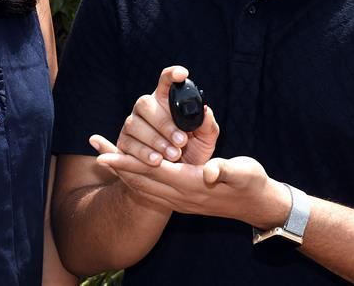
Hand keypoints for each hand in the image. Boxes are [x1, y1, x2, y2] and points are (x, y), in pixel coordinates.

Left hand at [90, 136, 288, 228]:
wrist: (259, 205)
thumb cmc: (251, 182)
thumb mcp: (243, 172)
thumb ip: (225, 170)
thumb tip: (210, 170)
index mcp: (190, 185)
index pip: (151, 172)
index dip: (126, 163)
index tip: (104, 156)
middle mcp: (180, 196)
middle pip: (140, 180)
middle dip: (116, 165)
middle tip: (94, 148)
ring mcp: (179, 200)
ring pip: (142, 186)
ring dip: (122, 171)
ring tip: (102, 155)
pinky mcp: (182, 199)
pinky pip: (150, 189)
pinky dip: (135, 178)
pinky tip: (128, 169)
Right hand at [97, 65, 218, 166]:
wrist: (176, 180)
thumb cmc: (192, 153)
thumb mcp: (206, 141)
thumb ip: (208, 125)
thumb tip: (206, 110)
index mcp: (167, 101)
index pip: (166, 81)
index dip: (171, 75)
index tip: (182, 74)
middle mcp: (147, 109)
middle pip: (145, 103)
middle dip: (163, 123)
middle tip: (181, 141)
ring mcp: (132, 124)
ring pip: (134, 124)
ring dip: (155, 140)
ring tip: (173, 155)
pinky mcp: (124, 143)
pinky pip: (128, 144)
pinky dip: (143, 153)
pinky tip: (156, 161)